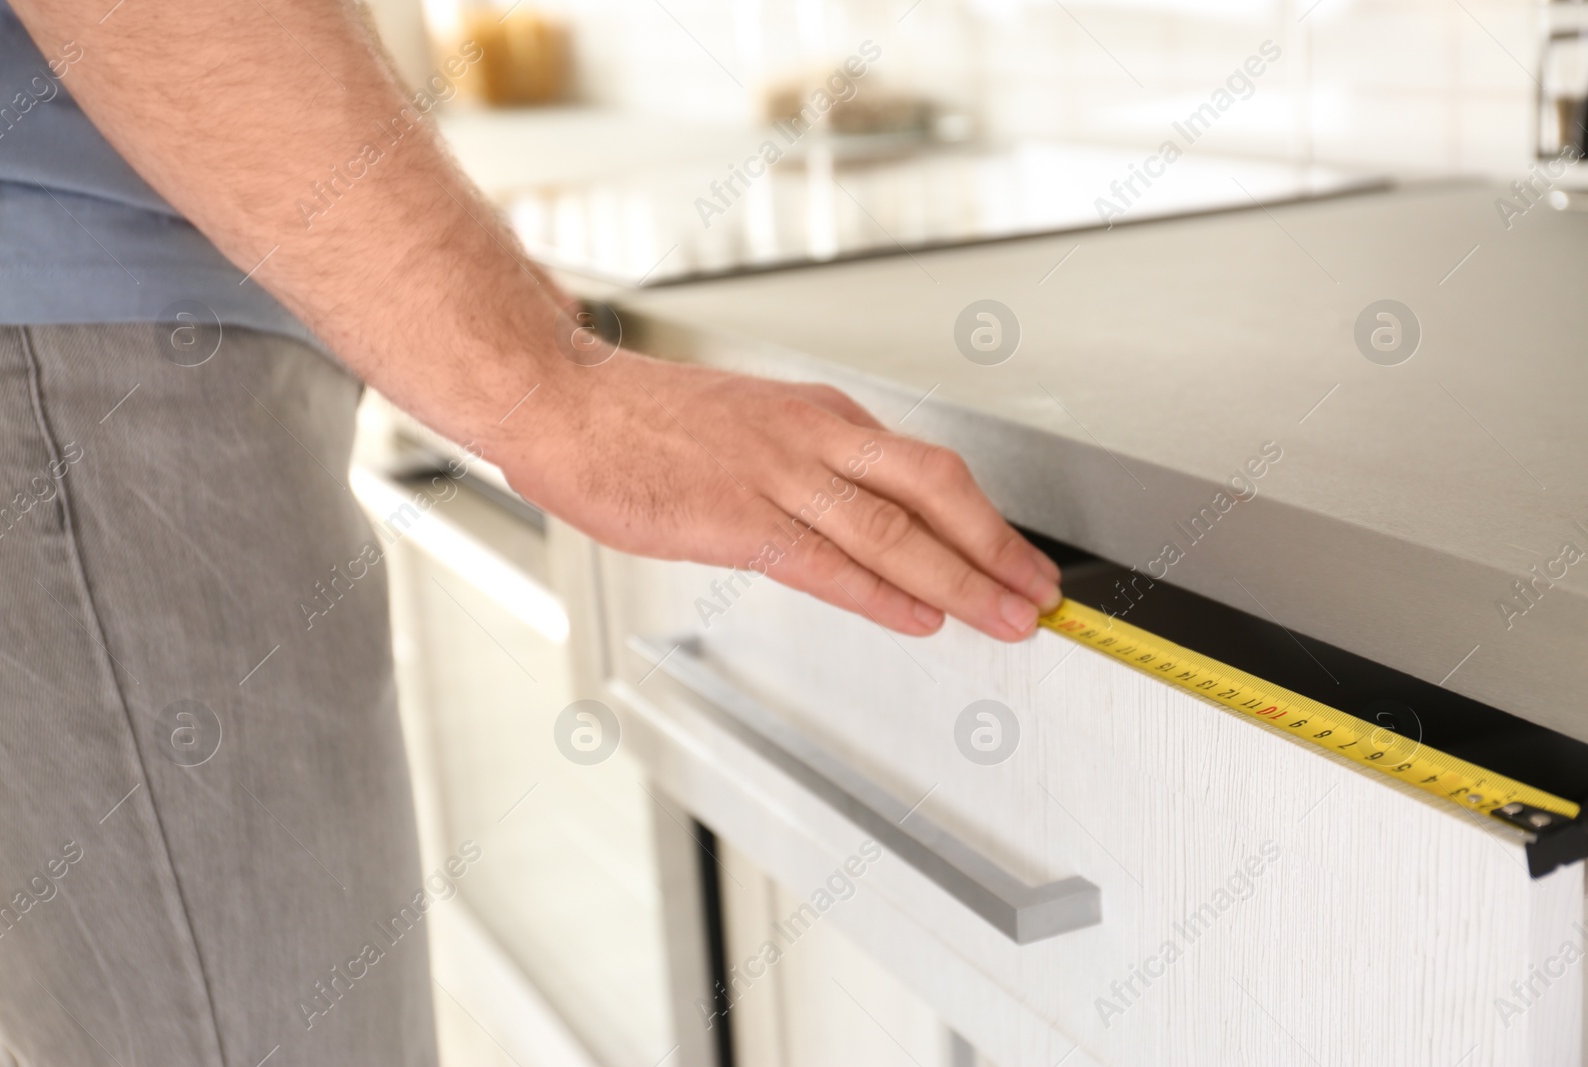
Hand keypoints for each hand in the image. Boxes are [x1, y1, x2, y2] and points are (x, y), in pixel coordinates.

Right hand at [497, 350, 1061, 641]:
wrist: (566, 404)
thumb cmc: (642, 423)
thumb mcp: (749, 432)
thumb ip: (807, 474)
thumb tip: (858, 524)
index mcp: (821, 416)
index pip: (926, 469)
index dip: (984, 520)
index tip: (1017, 557)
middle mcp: (814, 438)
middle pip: (935, 489)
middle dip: (997, 547)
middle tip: (1039, 592)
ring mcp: (779, 476)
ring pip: (894, 530)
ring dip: (961, 579)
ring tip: (1005, 616)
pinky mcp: (738, 518)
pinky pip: (828, 562)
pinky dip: (883, 594)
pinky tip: (920, 618)